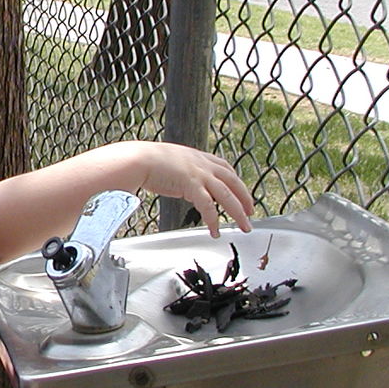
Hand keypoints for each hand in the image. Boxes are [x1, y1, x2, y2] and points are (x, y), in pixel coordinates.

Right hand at [136, 142, 254, 236]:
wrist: (138, 159)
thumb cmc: (147, 162)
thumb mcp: (171, 162)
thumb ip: (181, 171)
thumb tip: (179, 181)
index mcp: (198, 157)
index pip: (225, 168)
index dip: (236, 181)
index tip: (241, 192)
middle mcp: (202, 164)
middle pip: (232, 181)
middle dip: (244, 198)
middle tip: (251, 213)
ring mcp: (199, 173)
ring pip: (227, 195)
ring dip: (238, 212)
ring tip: (244, 226)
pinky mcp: (192, 185)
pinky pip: (208, 206)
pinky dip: (213, 219)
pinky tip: (214, 230)